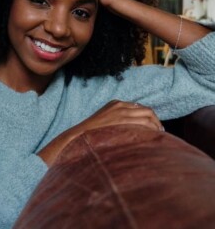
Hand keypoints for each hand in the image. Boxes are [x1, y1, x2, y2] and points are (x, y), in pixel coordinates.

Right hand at [37, 100, 162, 166]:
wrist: (80, 136)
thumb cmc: (92, 134)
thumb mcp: (105, 122)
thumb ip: (117, 122)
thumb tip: (131, 130)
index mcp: (116, 104)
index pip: (139, 107)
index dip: (149, 117)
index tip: (154, 126)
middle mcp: (121, 105)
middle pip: (146, 109)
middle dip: (155, 120)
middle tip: (160, 131)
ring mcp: (122, 112)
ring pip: (147, 115)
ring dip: (156, 125)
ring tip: (159, 136)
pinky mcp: (123, 120)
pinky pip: (143, 122)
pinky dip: (151, 128)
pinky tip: (154, 136)